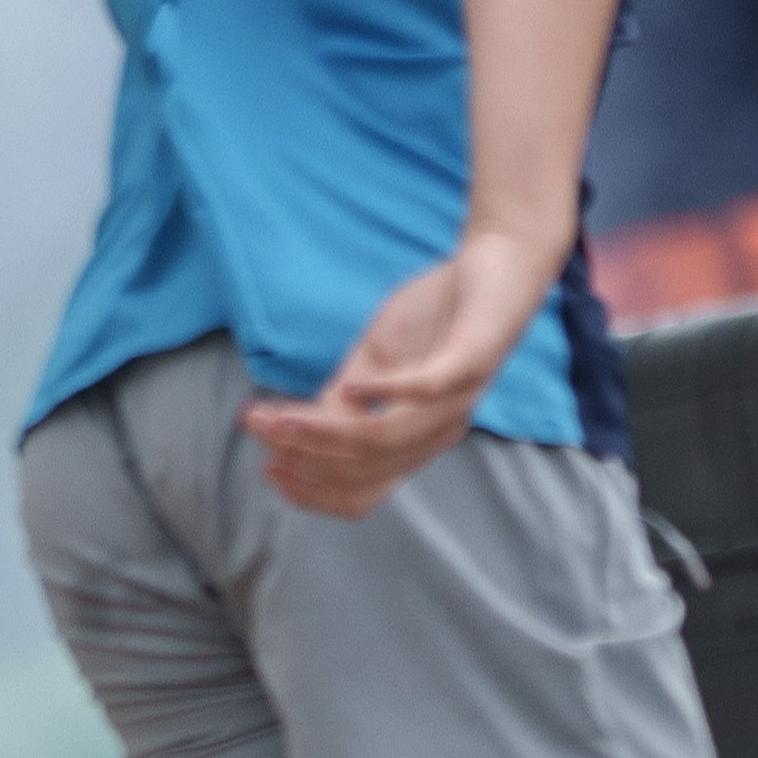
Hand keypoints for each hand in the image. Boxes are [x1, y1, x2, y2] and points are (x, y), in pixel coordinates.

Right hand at [243, 231, 557, 515]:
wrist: (502, 264)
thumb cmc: (435, 314)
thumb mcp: (373, 361)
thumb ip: (339, 399)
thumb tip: (290, 430)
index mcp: (415, 441)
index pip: (359, 493)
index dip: (309, 489)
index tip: (265, 467)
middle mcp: (439, 431)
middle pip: (362, 468)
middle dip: (301, 453)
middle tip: (255, 425)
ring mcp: (459, 398)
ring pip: (384, 437)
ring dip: (323, 430)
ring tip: (278, 413)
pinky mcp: (473, 358)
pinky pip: (429, 388)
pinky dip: (387, 392)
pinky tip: (351, 383)